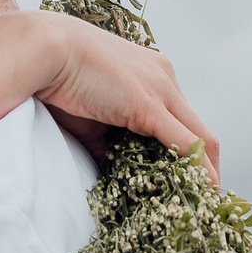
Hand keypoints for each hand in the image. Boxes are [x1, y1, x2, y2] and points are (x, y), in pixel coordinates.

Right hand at [11, 10, 220, 181]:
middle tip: (205, 201)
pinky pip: (186, 142)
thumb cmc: (58, 77)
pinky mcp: (149, 104)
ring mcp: (161, 89)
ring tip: (204, 204)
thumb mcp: (92, 116)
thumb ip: (108, 142)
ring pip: (200, 139)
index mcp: (153, 74)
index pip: (185, 121)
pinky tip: (204, 191)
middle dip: (207, 169)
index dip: (192, 155)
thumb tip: (114, 170)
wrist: (43, 48)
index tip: (192, 183)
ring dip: (205, 174)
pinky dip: (198, 169)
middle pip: (201, 132)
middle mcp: (165, 78)